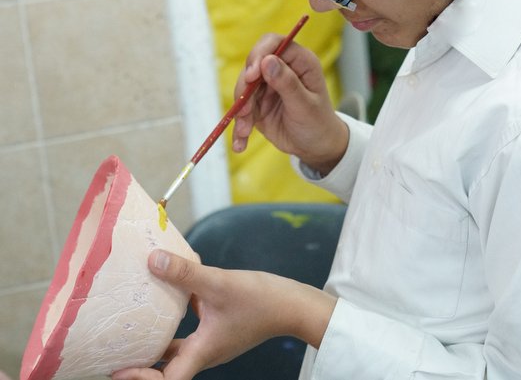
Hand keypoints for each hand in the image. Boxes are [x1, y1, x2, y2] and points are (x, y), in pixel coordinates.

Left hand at [111, 250, 335, 379]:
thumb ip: (186, 273)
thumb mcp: (220, 283)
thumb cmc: (263, 301)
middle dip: (141, 360)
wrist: (295, 305)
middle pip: (167, 366)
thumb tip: (153, 260)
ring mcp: (214, 340)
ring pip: (178, 347)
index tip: (118, 369)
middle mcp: (206, 351)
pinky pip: (191, 331)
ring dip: (157, 339)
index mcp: (204, 351)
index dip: (140, 378)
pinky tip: (170, 294)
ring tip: (136, 323)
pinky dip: (176, 320)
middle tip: (118, 347)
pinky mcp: (221, 328)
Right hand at [232, 34, 348, 174]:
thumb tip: (268, 61)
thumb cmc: (318, 124)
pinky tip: (240, 143)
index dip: (259, 54)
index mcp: (300, 62)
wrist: (316, 147)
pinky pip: (242, 109)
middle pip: (252, 65)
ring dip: (241, 110)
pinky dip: (239, 125)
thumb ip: (288, 83)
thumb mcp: (305, 106)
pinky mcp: (257, 103)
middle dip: (244, 88)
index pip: (274, 43)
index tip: (252, 75)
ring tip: (245, 131)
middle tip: (245, 110)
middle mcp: (282, 69)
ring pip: (243, 88)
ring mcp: (267, 86)